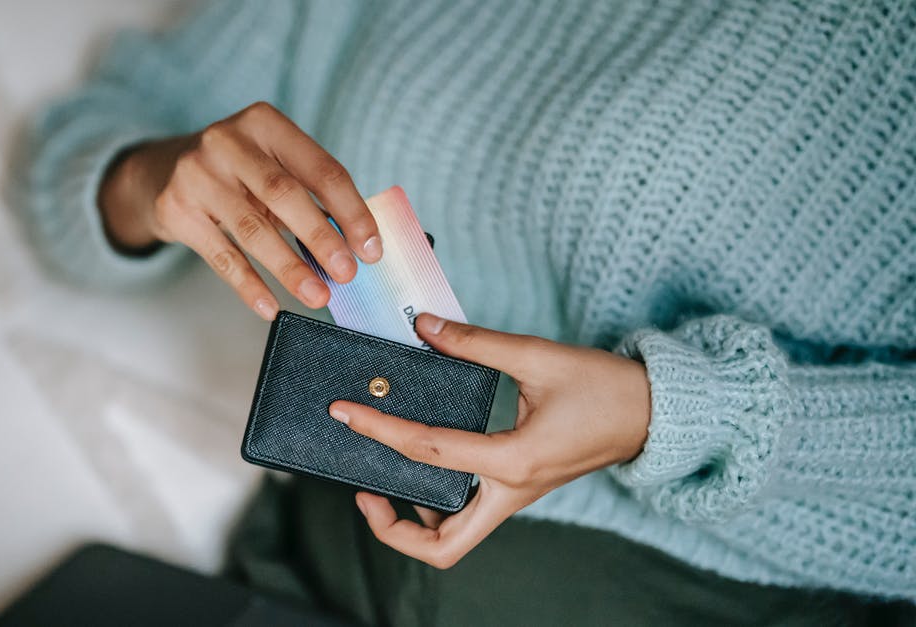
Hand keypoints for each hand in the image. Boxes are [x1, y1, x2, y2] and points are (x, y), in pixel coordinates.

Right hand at [99, 101, 381, 319]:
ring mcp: (196, 174)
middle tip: (347, 274)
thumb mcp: (271, 167)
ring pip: (252, 229)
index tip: (371, 248)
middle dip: (321, 237)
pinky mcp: (176, 209)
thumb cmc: (236, 174)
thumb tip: (357, 247)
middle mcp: (227, 141)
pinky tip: (270, 307)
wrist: (161, 173)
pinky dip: (248, 285)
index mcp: (265, 122)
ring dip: (289, 268)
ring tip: (317, 296)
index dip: (351, 211)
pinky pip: (221, 256)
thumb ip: (310, 196)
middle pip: (284, 194)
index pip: (321, 168)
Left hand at [328, 313, 650, 568]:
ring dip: (414, 524)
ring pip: (455, 538)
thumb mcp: (539, 356)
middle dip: (393, 528)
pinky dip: (438, 504)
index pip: (429, 451)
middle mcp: (512, 490)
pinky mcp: (519, 488)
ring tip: (383, 484)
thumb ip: (476, 343)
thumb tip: (423, 327)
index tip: (345, 413)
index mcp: (514, 460)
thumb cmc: (605, 386)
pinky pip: (470, 514)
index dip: (379, 429)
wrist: (654, 412)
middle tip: (362, 490)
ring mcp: (516, 496)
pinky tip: (422, 466)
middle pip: (442, 545)